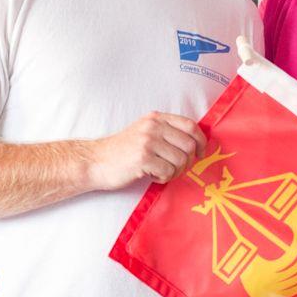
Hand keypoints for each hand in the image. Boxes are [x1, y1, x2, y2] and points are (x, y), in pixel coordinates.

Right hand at [90, 111, 205, 189]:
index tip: (200, 153)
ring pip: (181, 160)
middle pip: (189, 145)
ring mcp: (148, 141)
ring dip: (174, 172)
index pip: (191, 125)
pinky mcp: (143, 158)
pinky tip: (152, 175)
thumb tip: (196, 143)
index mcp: (156, 118)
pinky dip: (163, 178)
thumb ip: (167, 132)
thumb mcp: (145, 132)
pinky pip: (168, 171)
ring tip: (160, 172)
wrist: (95, 162)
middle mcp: (153, 127)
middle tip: (175, 168)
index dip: (201, 141)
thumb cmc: (122, 151)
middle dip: (187, 161)